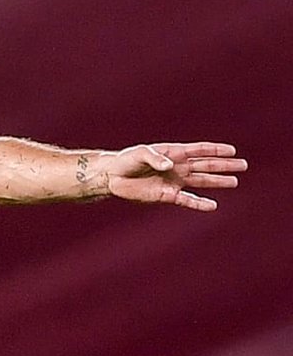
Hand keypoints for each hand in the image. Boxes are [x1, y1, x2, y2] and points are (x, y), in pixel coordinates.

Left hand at [105, 142, 246, 210]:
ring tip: (234, 181)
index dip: (215, 149)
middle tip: (243, 165)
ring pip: (201, 181)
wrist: (113, 177)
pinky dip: (199, 203)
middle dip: (224, 165)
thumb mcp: (140, 154)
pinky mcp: (167, 195)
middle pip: (206, 165)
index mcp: (173, 152)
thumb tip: (170, 165)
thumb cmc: (126, 160)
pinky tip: (212, 206)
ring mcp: (174, 181)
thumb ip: (155, 158)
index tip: (232, 150)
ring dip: (217, 181)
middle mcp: (177, 167)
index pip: (199, 150)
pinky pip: (187, 200)